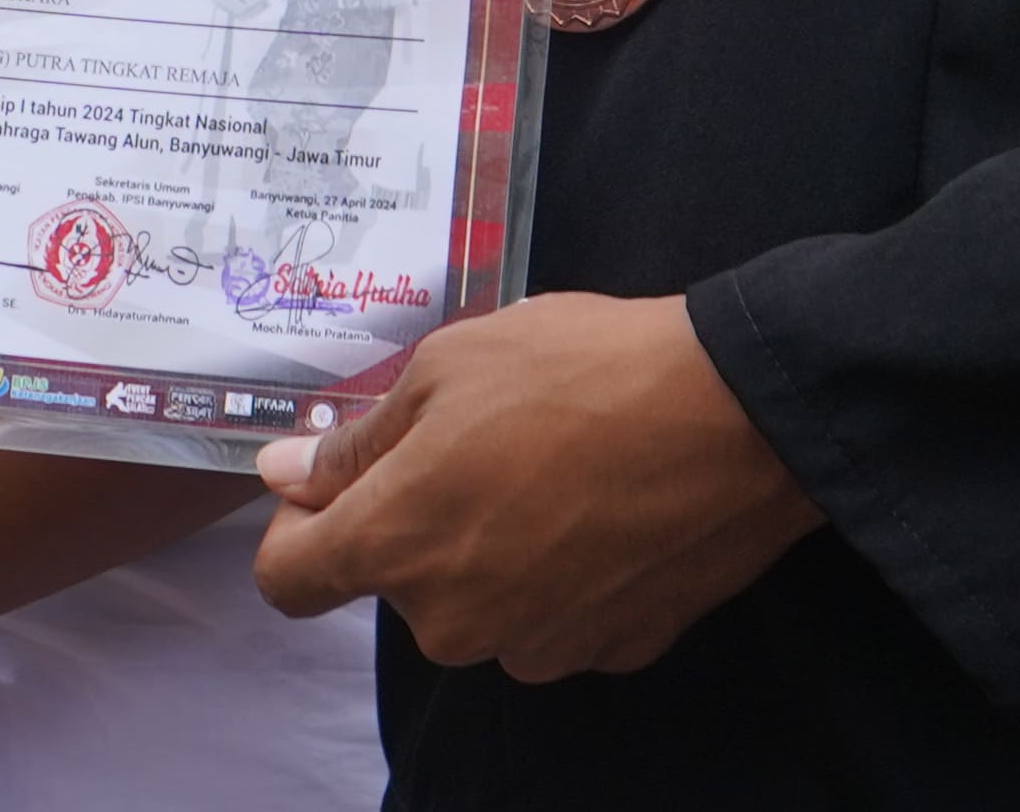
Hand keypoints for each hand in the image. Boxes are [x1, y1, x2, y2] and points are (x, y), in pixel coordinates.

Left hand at [249, 292, 815, 678]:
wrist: (735, 416)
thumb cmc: (578, 372)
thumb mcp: (446, 369)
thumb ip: (356, 440)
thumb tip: (285, 475)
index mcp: (398, 545)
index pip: (288, 581)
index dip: (296, 527)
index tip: (333, 482)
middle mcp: (454, 621)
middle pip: (396, 583)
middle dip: (415, 519)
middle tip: (477, 437)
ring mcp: (536, 645)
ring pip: (476, 602)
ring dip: (489, 548)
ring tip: (551, 464)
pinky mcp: (609, 651)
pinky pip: (551, 614)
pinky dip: (560, 570)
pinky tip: (602, 506)